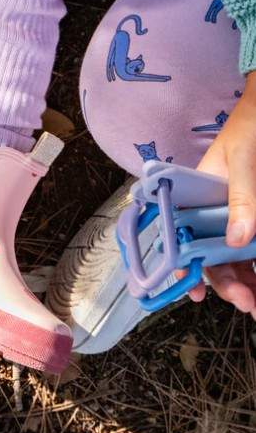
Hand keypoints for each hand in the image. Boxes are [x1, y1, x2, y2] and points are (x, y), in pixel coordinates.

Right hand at [190, 72, 255, 313]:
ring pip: (231, 256)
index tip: (192, 293)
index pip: (183, 234)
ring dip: (243, 281)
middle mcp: (210, 208)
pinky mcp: (250, 218)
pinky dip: (253, 268)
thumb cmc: (249, 129)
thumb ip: (241, 200)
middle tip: (246, 302)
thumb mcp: (244, 163)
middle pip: (210, 253)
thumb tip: (238, 241)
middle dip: (226, 282)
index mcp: (194, 192)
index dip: (184, 264)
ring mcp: (232, 215)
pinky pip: (249, 248)